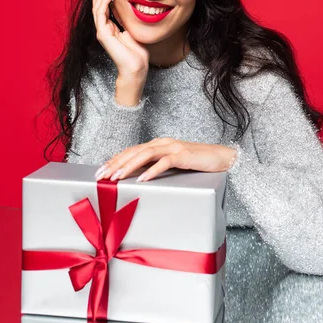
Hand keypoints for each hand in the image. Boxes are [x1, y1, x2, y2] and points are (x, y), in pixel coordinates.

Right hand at [92, 0, 149, 78]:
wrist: (136, 67)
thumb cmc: (137, 52)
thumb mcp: (133, 29)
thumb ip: (128, 19)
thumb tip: (132, 5)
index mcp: (109, 27)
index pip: (104, 5)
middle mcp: (103, 28)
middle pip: (99, 2)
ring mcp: (101, 31)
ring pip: (98, 6)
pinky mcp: (102, 35)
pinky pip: (101, 14)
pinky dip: (105, 1)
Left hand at [94, 138, 237, 181]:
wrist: (222, 157)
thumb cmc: (197, 162)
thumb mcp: (172, 164)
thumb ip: (156, 166)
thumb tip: (137, 177)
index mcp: (158, 144)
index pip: (131, 151)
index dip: (115, 160)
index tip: (101, 171)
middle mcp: (163, 143)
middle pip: (134, 151)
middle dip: (116, 163)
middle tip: (101, 175)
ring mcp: (173, 147)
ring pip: (145, 154)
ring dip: (129, 166)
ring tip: (117, 177)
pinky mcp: (183, 155)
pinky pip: (165, 162)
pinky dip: (152, 170)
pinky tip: (142, 179)